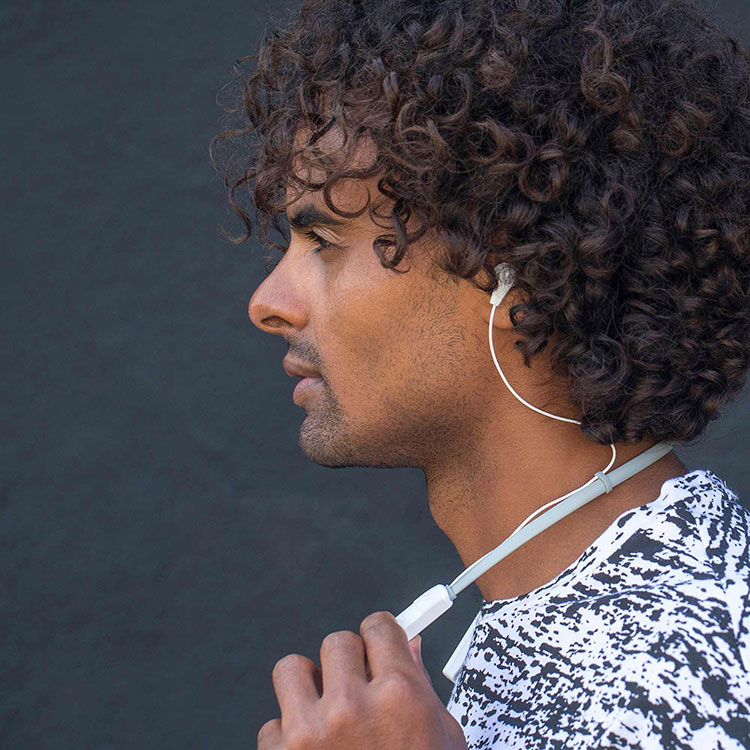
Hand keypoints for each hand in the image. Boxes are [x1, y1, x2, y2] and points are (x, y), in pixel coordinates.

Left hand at [258, 611, 467, 748]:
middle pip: (336, 643)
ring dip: (306, 688)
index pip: (378, 627)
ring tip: (323, 714)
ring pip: (290, 670)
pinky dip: (287, 740)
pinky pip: (271, 727)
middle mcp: (351, 706)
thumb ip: (422, 689)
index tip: (377, 646)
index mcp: (399, 696)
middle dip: (347, 664)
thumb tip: (409, 646)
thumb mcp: (441, 741)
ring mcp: (310, 735)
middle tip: (355, 690)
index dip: (379, 637)